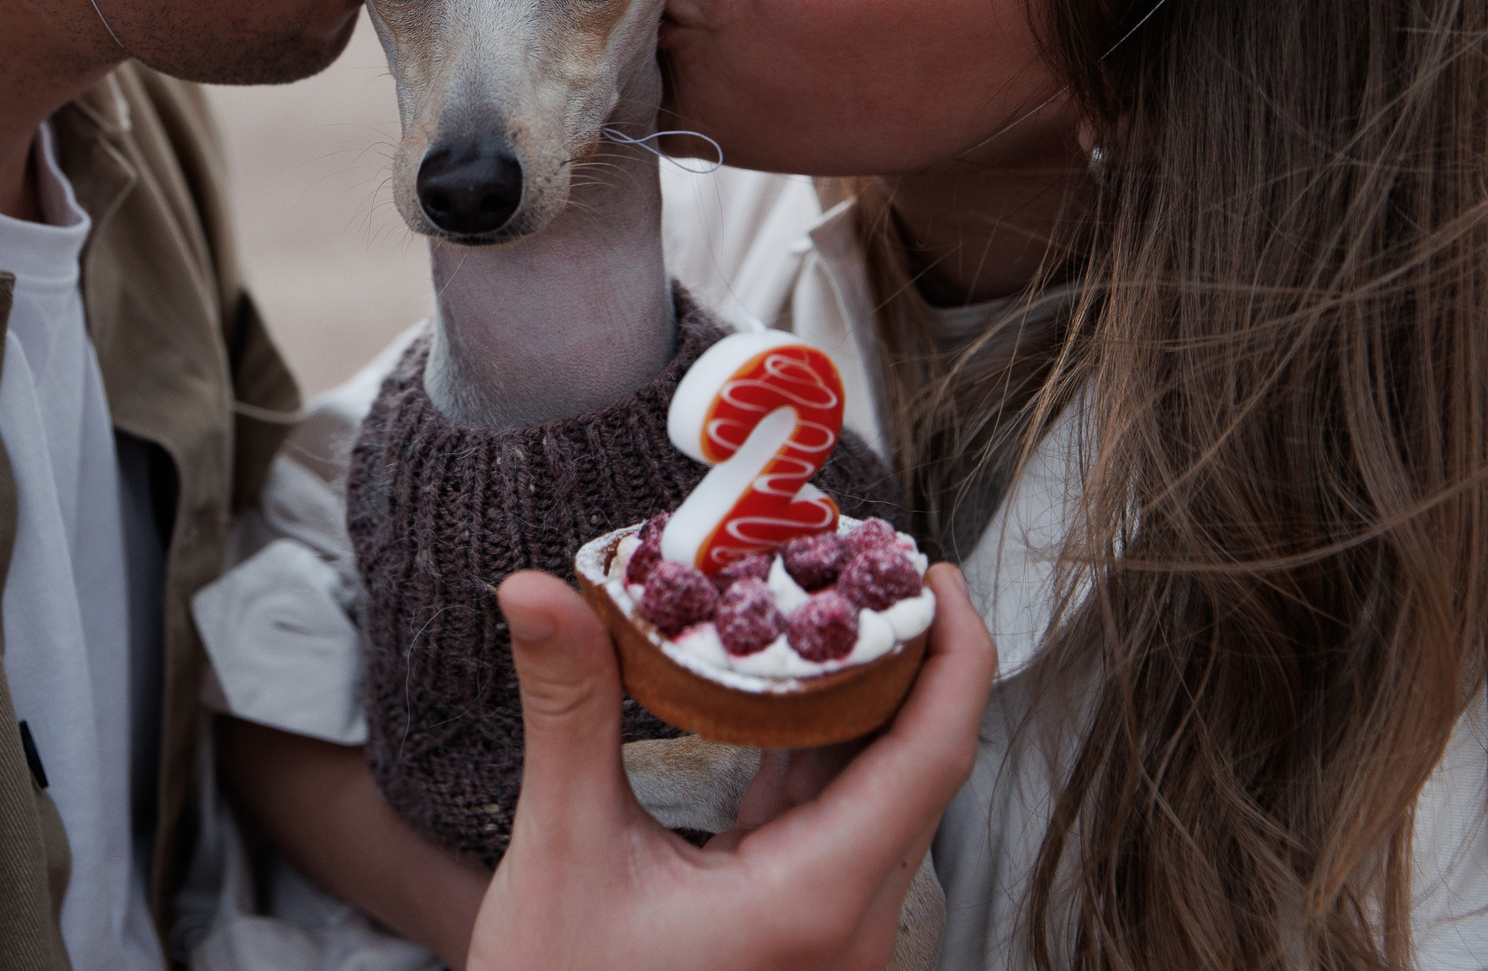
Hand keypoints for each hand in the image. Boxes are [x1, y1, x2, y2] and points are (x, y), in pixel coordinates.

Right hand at [467, 564, 992, 970]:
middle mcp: (846, 921)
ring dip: (858, 696)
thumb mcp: (562, 850)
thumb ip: (567, 711)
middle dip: (906, 654)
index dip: (952, 655)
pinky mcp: (794, 924)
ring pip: (872, 789)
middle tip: (870, 559)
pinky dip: (814, 744)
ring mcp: (826, 929)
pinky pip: (828, 817)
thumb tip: (534, 590)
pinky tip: (783, 685)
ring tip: (827, 601)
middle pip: (915, 764)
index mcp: (817, 902)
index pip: (932, 758)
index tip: (936, 572)